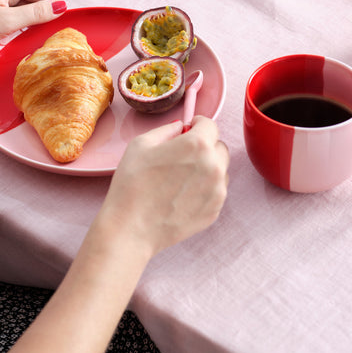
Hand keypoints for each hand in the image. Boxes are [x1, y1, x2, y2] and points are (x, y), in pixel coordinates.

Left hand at [0, 0, 65, 56]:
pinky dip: (10, 20)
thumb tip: (61, 7)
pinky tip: (6, 34)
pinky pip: (5, 8)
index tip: (61, 28)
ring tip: (20, 37)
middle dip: (37, 16)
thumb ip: (36, 14)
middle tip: (39, 37)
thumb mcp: (6, 22)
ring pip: (18, 4)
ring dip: (23, 20)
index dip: (54, 9)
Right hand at [101, 116, 228, 256]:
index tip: (189, 129)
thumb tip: (181, 128)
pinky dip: (205, 188)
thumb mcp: (141, 144)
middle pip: (219, 147)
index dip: (197, 125)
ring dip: (207, 168)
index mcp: (197, 145)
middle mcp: (214, 166)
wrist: (131, 228)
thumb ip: (167, 130)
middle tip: (183, 156)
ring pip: (220, 170)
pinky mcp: (215, 210)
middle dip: (204, 146)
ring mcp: (217, 191)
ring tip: (181, 178)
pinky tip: (182, 195)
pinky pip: (216, 191)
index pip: (210, 125)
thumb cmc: (132, 184)